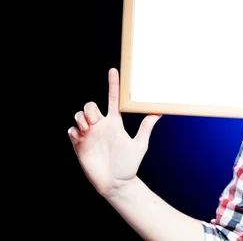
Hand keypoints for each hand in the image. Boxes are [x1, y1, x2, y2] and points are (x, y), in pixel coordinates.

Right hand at [68, 68, 160, 197]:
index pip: (113, 98)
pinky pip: (71, 131)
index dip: (113, 84)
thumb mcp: (140, 145)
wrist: (116, 183)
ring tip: (88, 130)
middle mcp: (101, 125)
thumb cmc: (129, 165)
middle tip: (96, 122)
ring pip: (79, 115)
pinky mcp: (79, 145)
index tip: (113, 70)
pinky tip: (81, 138)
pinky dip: (75, 131)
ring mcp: (90, 135)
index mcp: (115, 122)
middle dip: (90, 109)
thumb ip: (146, 128)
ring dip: (82, 119)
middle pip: (90, 105)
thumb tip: (158, 113)